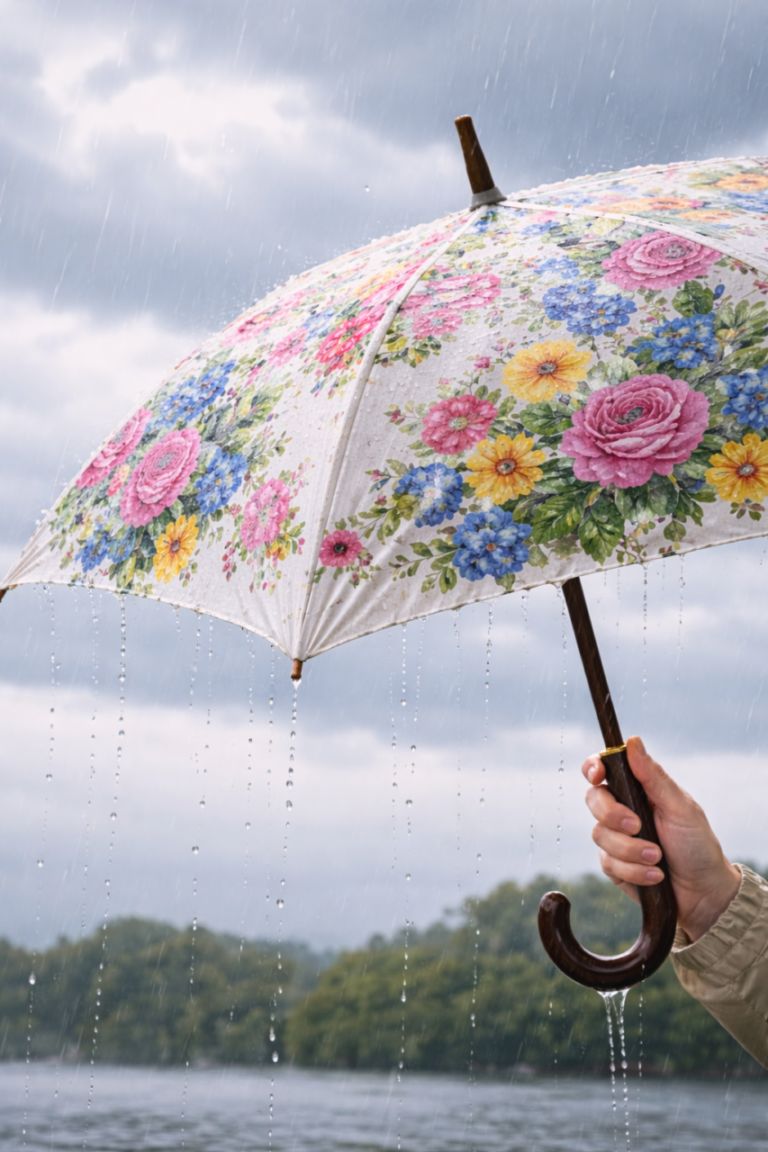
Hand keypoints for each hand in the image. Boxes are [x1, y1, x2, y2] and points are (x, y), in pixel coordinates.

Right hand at [583, 735, 740, 943]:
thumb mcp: (680, 807)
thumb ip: (653, 776)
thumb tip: (632, 741)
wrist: (703, 892)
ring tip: (657, 858)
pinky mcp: (613, 865)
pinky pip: (608, 863)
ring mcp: (615, 838)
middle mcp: (622, 810)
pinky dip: (634, 871)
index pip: (603, 769)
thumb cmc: (696, 843)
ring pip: (600, 835)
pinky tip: (655, 876)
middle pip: (593, 799)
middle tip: (637, 826)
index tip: (598, 776)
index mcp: (637, 789)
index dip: (593, 768)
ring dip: (631, 850)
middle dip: (613, 815)